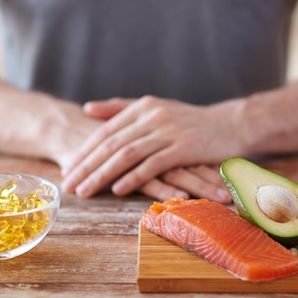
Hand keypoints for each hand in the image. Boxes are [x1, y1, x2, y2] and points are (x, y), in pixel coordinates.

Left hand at [61, 95, 243, 197]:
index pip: (104, 131)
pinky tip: (118, 190)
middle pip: (110, 144)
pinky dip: (133, 177)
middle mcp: (152, 116)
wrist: (231, 124)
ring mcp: (168, 131)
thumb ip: (120, 108)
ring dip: (102, 175)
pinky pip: (152, 165)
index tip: (66, 169)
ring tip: (85, 191)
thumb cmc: (190, 121)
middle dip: (86, 166)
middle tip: (67, 185)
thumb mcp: (155, 108)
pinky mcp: (184, 147)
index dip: (83, 152)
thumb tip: (87, 108)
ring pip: (126, 155)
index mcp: (142, 107)